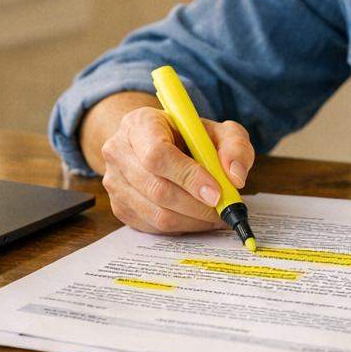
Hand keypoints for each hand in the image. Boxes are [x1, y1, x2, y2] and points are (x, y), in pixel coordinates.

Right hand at [98, 105, 254, 234]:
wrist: (154, 142)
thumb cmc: (186, 135)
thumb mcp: (216, 130)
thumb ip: (234, 146)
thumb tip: (235, 177)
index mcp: (140, 124)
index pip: (158, 154)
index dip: (189, 177)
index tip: (217, 192)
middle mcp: (119, 152)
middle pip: (157, 189)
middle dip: (197, 206)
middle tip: (224, 209)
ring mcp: (114, 182)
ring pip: (156, 214)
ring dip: (193, 220)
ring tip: (214, 215)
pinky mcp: (119, 207)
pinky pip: (153, 227)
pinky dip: (182, 227)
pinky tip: (197, 218)